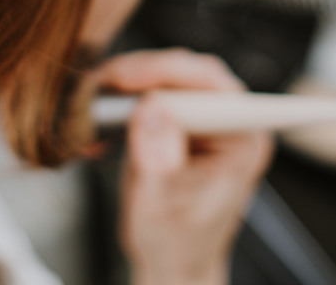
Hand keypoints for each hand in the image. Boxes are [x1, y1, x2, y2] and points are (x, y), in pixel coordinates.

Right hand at [91, 49, 273, 284]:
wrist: (172, 262)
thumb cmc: (179, 243)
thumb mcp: (164, 205)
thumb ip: (161, 159)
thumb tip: (151, 108)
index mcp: (242, 137)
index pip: (210, 84)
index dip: (167, 72)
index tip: (126, 78)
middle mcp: (228, 121)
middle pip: (184, 73)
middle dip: (138, 75)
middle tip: (99, 86)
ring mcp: (203, 118)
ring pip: (163, 77)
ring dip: (123, 87)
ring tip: (92, 106)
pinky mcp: (179, 120)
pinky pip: (149, 93)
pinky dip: (120, 102)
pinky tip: (98, 123)